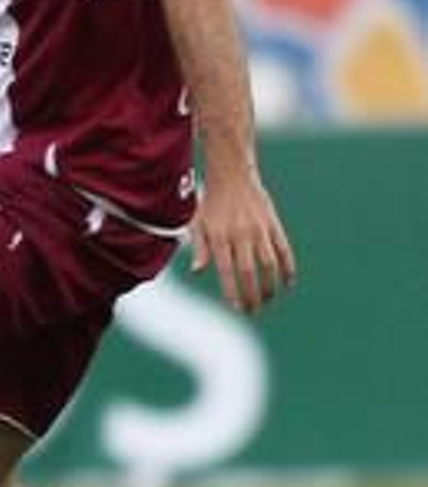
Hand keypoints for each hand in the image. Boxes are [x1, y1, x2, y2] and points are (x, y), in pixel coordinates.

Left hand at [189, 173, 296, 313]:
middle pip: (249, 272)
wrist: (232, 175)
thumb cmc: (211, 203)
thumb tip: (197, 271)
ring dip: (270, 286)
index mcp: (219, 236)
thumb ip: (199, 248)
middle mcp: (240, 234)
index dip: (232, 292)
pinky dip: (288, 268)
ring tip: (268, 300)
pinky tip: (287, 283)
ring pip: (269, 265)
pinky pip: (284, 250)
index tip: (236, 308)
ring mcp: (259, 230)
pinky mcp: (274, 225)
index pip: (226, 271)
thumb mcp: (198, 224)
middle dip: (252, 296)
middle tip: (253, 311)